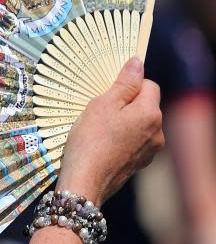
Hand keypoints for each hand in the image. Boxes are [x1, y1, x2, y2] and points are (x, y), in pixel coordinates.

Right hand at [56, 57, 163, 205]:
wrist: (85, 181)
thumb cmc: (91, 140)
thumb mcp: (103, 104)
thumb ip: (124, 83)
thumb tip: (137, 63)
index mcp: (150, 114)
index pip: (148, 85)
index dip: (128, 84)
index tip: (108, 91)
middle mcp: (157, 132)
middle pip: (145, 105)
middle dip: (125, 103)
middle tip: (99, 109)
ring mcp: (150, 150)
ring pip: (139, 123)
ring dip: (123, 120)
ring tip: (99, 127)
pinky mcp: (140, 162)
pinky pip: (134, 140)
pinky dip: (122, 137)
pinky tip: (103, 142)